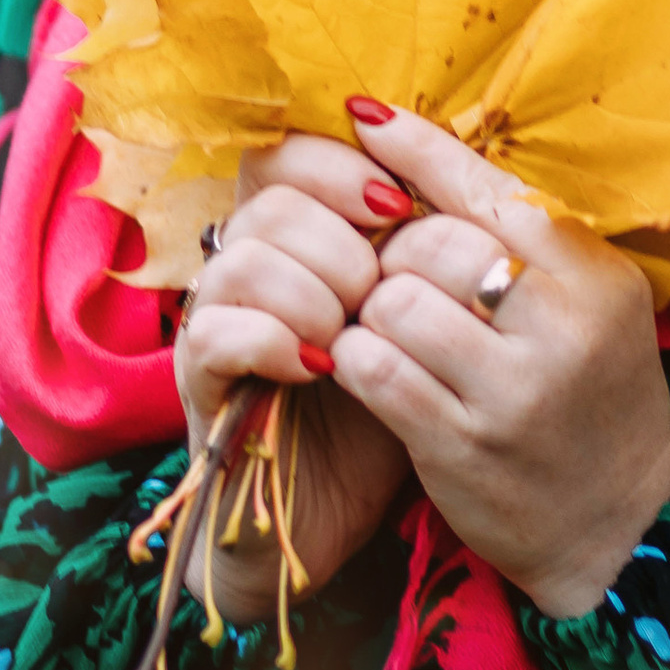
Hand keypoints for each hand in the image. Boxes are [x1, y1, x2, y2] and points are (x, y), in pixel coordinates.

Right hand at [176, 133, 412, 625]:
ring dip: (311, 289)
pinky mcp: (198, 384)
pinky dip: (272, 339)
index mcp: (298, 238)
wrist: (334, 517)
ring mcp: (215, 321)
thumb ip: (428, 255)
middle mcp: (247, 266)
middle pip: (270, 195)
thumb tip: (471, 183)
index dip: (340, 163)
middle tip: (379, 289)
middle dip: (339, 235)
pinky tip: (318, 367)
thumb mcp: (420, 324)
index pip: (290, 152)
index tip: (398, 203)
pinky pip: (214, 330)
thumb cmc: (388, 412)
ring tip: (350, 335)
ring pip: (241, 256)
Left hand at [327, 104, 669, 618]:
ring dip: (373, 312)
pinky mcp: (463, 446)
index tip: (363, 116)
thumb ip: (519, 233)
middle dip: (394, 254)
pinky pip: (373, 370)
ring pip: (392, 304)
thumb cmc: (588, 385)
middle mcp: (560, 328)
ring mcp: (511, 392)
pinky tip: (373, 366)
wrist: (619, 517)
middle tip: (398, 277)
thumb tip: (418, 145)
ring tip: (391, 329)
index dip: (416, 148)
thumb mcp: (585, 297)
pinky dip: (357, 359)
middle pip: (427, 245)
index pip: (487, 189)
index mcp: (593, 275)